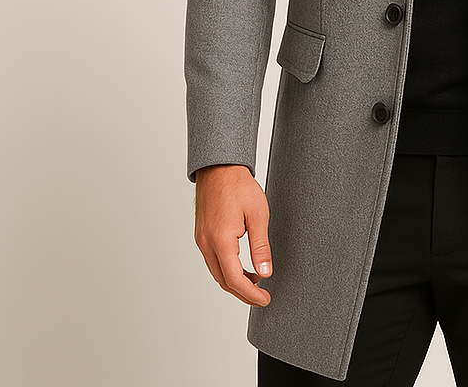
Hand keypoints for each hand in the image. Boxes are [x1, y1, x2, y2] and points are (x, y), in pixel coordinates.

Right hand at [194, 164, 272, 306]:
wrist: (220, 167)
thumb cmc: (239, 186)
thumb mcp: (258, 215)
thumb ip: (260, 247)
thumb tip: (265, 272)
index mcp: (221, 240)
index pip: (234, 280)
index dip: (250, 294)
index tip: (264, 299)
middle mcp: (206, 243)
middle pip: (223, 281)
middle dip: (243, 292)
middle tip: (262, 296)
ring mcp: (201, 240)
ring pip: (217, 272)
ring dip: (235, 281)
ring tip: (256, 280)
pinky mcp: (202, 235)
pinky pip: (213, 260)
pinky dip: (227, 269)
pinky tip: (242, 266)